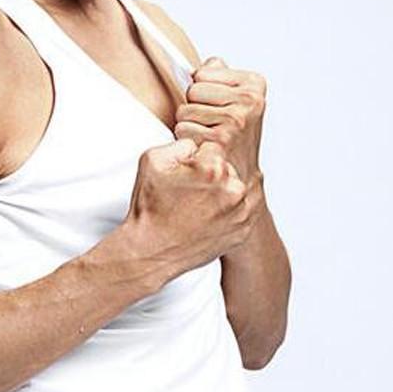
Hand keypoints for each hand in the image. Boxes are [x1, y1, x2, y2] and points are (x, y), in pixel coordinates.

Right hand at [124, 139, 255, 277]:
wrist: (151, 250)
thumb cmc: (150, 207)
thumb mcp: (154, 159)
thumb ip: (182, 141)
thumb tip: (198, 143)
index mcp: (214, 169)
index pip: (212, 146)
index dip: (195, 158)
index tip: (185, 173)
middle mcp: (233, 190)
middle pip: (226, 166)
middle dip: (211, 174)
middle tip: (189, 191)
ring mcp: (241, 213)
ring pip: (235, 186)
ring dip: (221, 191)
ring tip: (197, 204)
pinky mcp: (242, 230)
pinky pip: (240, 208)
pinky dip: (227, 210)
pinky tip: (207, 216)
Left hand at [174, 57, 266, 190]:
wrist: (241, 172)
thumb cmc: (233, 133)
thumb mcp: (233, 97)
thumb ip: (220, 75)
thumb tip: (211, 62)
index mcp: (254, 84)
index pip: (201, 74)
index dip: (202, 91)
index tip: (217, 106)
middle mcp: (249, 100)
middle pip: (192, 91)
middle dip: (194, 107)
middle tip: (211, 123)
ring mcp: (236, 119)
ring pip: (184, 111)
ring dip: (189, 125)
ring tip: (208, 135)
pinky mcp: (221, 139)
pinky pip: (183, 129)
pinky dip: (186, 140)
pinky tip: (204, 147)